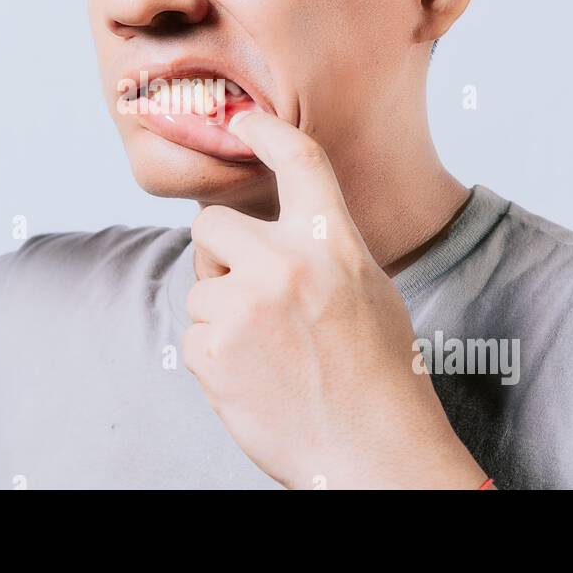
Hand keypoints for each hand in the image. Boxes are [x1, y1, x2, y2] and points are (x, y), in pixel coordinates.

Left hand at [182, 110, 488, 488]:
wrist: (374, 452)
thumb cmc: (378, 373)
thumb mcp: (367, 288)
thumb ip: (318, 248)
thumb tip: (267, 227)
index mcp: (332, 244)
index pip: (298, 160)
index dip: (263, 130)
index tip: (240, 120)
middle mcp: (284, 267)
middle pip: (209, 224)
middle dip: (219, 253)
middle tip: (248, 290)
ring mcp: (244, 310)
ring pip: (200, 288)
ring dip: (222, 313)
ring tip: (269, 350)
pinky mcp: (214, 354)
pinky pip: (194, 335)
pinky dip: (216, 355)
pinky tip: (255, 376)